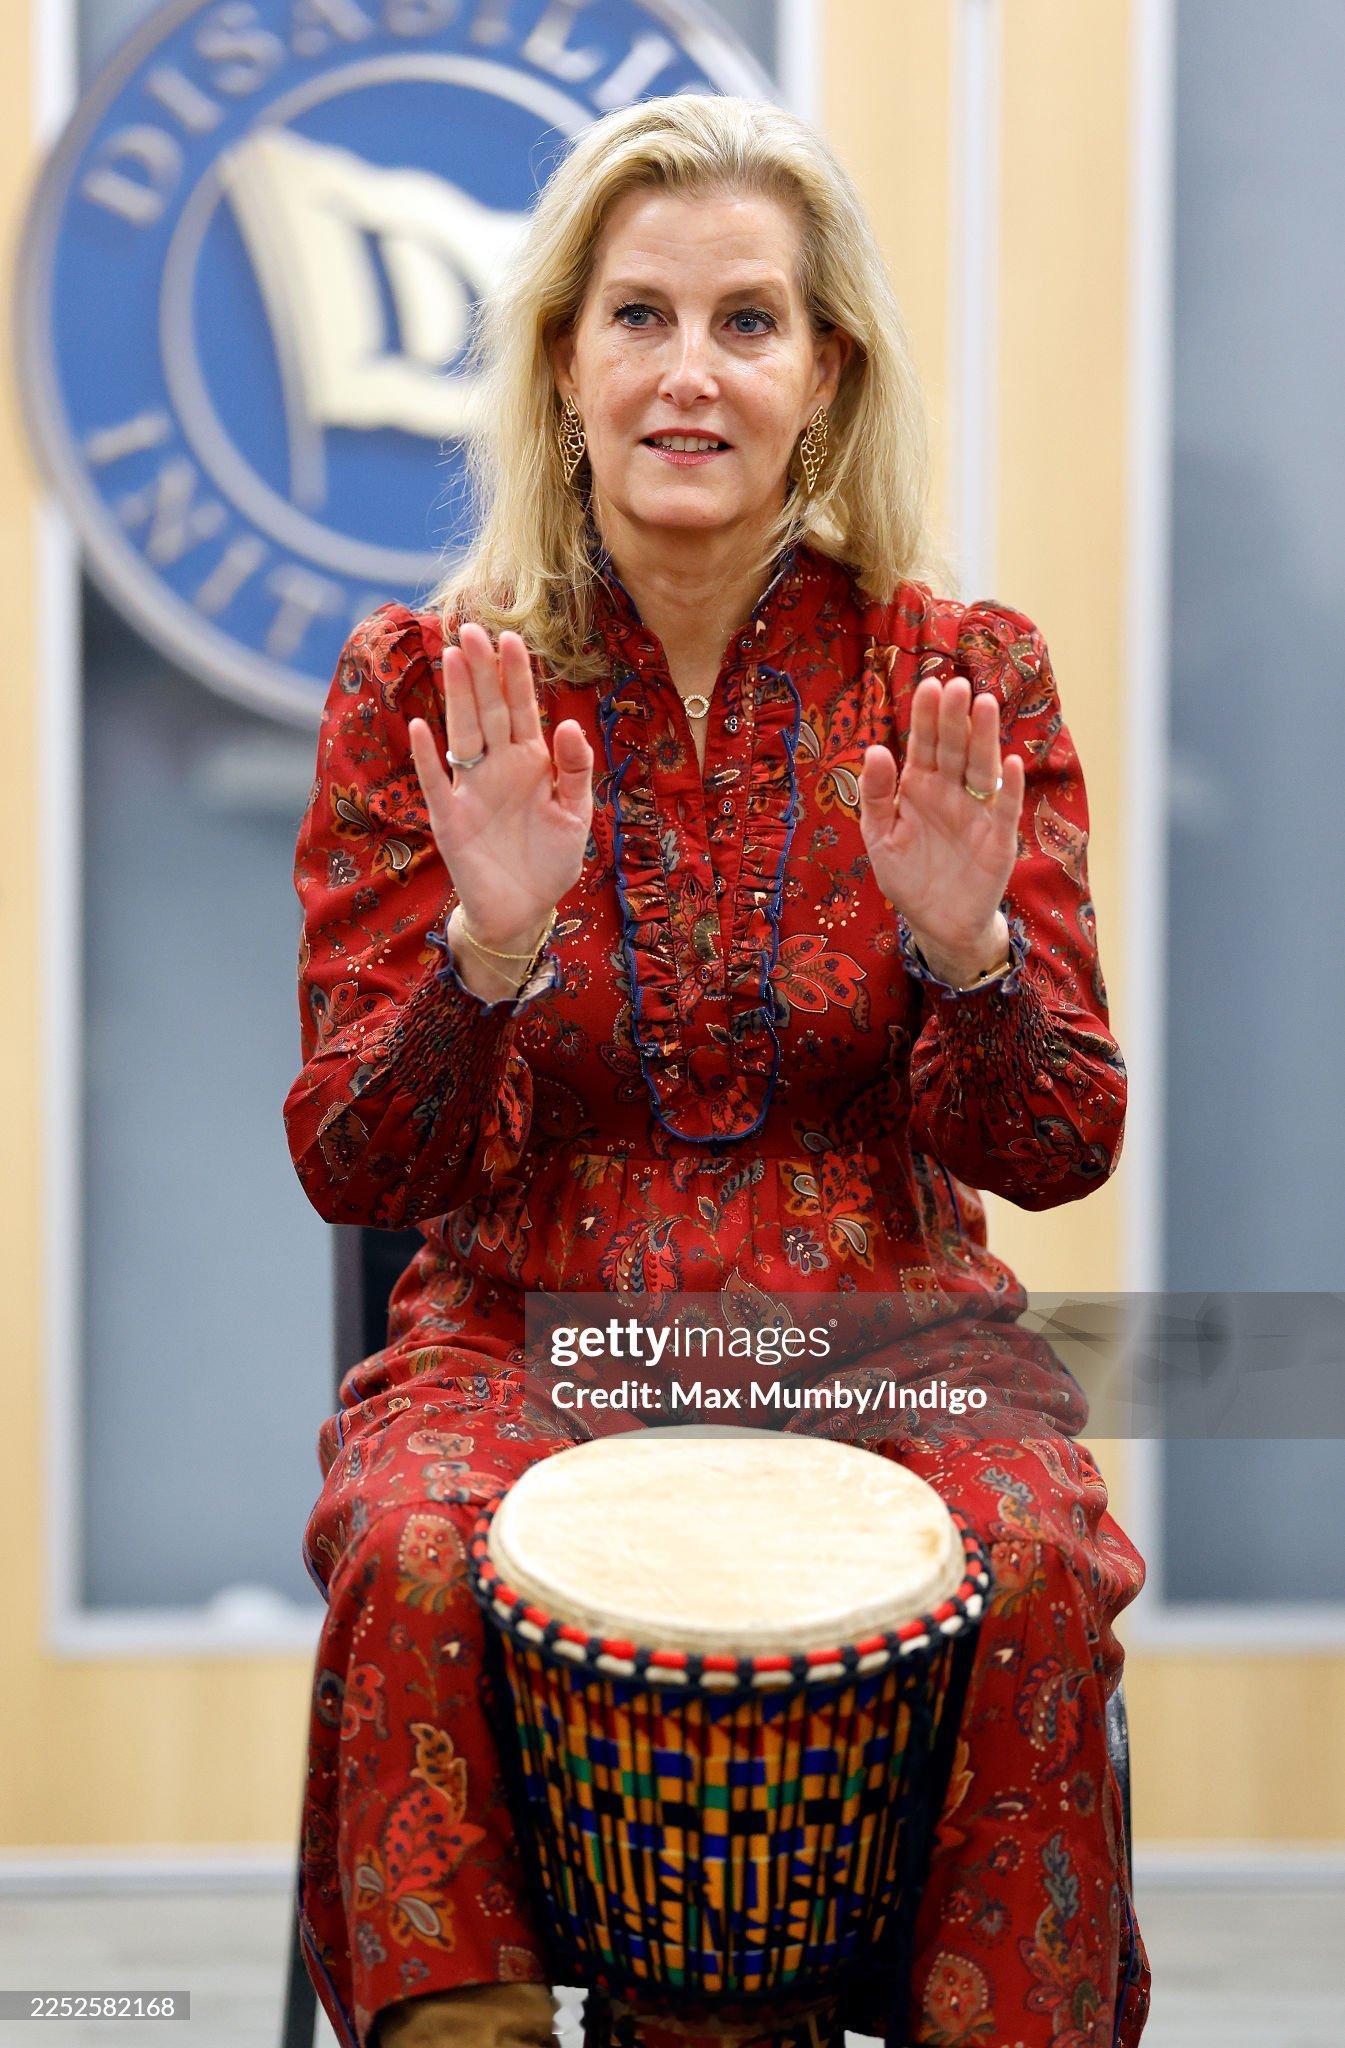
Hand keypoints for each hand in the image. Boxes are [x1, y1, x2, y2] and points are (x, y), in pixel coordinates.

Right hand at [408, 624, 593, 951]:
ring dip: (457, 696)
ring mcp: (471, 788)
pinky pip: (437, 781)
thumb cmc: (551, 858)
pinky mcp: (451, 817)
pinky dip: (428, 757)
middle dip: (482, 670)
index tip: (511, 637)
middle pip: (487, 710)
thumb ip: (574, 769)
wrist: (524, 908)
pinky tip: (421, 726)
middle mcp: (497, 765)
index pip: (521, 707)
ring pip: (462, 732)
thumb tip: (568, 724)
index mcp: (530, 760)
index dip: (516, 674)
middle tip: (472, 628)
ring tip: (453, 657)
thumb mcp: (575, 813)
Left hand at [858, 673, 1024, 982]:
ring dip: (984, 738)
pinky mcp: (998, 838)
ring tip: (985, 705)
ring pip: (981, 768)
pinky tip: (1010, 765)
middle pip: (954, 748)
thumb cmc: (907, 875)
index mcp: (919, 786)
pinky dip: (1009, 788)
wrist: (937, 922)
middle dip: (955, 718)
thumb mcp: (880, 836)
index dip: (926, 717)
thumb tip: (875, 750)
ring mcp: (976, 811)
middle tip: (957, 686)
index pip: (923, 744)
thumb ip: (876, 795)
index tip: (928, 685)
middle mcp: (950, 791)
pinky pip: (1004, 809)